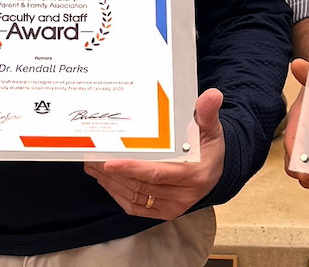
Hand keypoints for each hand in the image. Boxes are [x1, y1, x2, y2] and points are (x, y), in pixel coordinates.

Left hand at [84, 89, 226, 219]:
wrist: (216, 170)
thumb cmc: (209, 147)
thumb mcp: (211, 128)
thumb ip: (207, 112)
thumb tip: (212, 95)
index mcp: (193, 174)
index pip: (156, 173)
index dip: (131, 169)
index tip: (109, 163)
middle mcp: (183, 194)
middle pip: (139, 185)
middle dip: (112, 173)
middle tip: (92, 158)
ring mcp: (174, 206)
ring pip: (134, 196)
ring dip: (111, 183)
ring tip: (93, 166)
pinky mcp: (166, 213)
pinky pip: (136, 207)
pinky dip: (118, 195)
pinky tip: (107, 181)